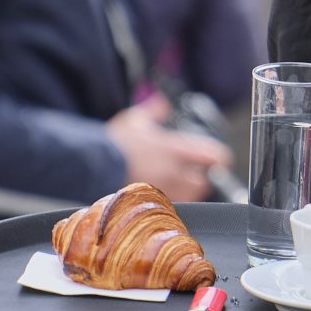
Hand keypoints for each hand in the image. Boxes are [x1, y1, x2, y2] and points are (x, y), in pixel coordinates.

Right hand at [106, 96, 231, 202]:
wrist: (91, 166)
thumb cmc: (114, 143)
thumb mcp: (135, 120)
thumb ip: (153, 112)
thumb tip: (162, 103)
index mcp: (175, 149)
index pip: (214, 156)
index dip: (220, 158)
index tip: (219, 159)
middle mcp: (173, 172)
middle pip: (204, 183)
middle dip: (202, 179)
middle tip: (195, 175)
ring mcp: (163, 190)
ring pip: (188, 197)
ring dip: (187, 192)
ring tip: (178, 187)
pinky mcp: (150, 204)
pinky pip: (169, 206)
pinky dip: (169, 202)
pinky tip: (160, 197)